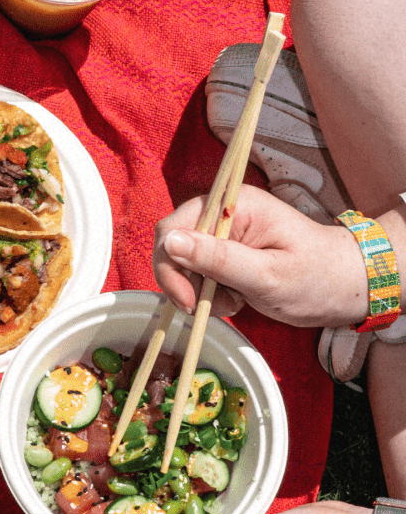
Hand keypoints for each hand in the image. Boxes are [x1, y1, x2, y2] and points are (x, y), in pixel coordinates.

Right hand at [154, 185, 367, 328]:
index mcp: (235, 206)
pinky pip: (196, 274)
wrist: (343, 287)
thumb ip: (217, 259)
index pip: (174, 226)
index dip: (170, 265)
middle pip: (172, 246)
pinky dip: (207, 294)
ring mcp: (222, 234)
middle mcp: (223, 214)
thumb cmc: (315, 278)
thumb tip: (170, 242)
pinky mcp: (224, 253)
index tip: (188, 300)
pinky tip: (235, 300)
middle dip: (184, 282)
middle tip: (208, 307)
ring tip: (234, 303)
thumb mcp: (266, 275)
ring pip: (181, 265)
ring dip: (198, 291)